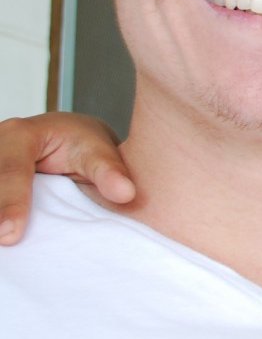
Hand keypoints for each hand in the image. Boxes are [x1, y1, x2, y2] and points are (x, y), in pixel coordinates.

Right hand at [0, 113, 133, 244]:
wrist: (70, 143)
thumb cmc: (82, 145)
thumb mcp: (98, 151)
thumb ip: (110, 171)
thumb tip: (125, 194)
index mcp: (21, 135)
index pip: (11, 171)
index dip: (10, 203)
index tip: (11, 235)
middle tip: (4, 244)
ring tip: (7, 250)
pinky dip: (0, 220)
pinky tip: (8, 249)